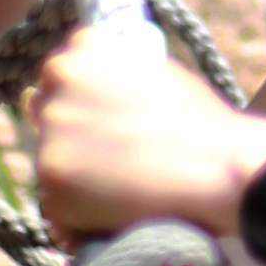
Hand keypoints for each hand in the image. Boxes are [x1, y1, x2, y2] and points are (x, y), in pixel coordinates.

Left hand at [34, 28, 263, 246]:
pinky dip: (78, 217)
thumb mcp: (157, 74)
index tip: (101, 117)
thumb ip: (113, 76)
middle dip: (72, 134)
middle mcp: (59, 83)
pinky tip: (114, 216)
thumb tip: (81, 93)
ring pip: (50, 161)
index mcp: (85, 48)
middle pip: (47, 112)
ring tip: (123, 189)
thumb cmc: (200, 123)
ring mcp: (51, 133)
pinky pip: (55, 206)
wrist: (217, 168)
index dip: (80, 98)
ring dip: (75, 176)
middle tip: (113, 157)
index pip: (60, 70)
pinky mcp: (51, 183)